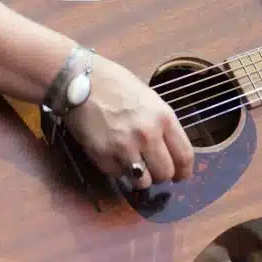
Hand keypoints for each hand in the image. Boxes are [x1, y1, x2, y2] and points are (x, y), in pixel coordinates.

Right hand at [61, 54, 194, 190]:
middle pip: (165, 173)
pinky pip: (118, 175)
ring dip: (139, 177)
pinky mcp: (103, 156)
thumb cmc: (114, 83)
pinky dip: (118, 170)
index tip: (180, 176)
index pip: (184, 156)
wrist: (77, 80)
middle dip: (161, 175)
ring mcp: (124, 148)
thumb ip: (160, 124)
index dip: (184, 171)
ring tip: (133, 166)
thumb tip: (168, 149)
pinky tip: (113, 155)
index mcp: (163, 117)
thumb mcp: (148, 98)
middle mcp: (147, 135)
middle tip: (153, 169)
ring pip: (142, 181)